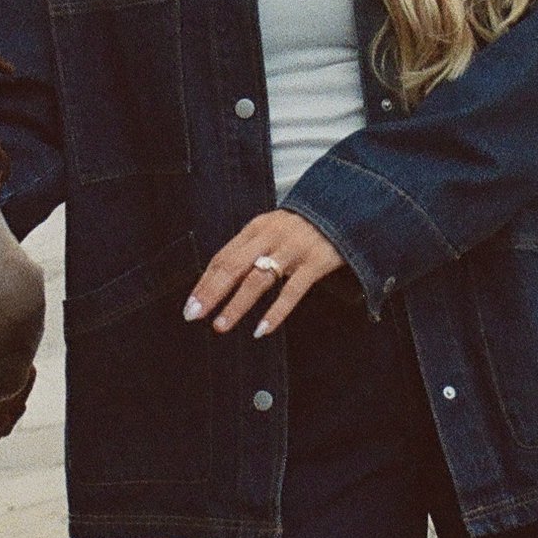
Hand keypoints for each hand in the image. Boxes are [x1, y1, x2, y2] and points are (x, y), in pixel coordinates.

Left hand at [184, 211, 345, 339]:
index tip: (190, 304)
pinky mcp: (315, 263)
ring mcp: (293, 250)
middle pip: (233, 266)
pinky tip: (261, 329)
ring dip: (236, 305)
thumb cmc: (303, 226)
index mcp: (256, 228)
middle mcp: (271, 237)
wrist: (347, 208)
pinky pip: (292, 291)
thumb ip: (250, 248)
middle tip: (194, 315)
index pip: (223, 257)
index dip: (204, 282)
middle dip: (211, 293)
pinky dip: (275, 312)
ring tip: (221, 326)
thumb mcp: (272, 228)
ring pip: (258, 280)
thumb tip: (219, 279)